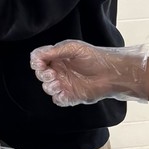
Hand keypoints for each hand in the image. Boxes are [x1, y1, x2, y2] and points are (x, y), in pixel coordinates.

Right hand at [29, 40, 147, 106]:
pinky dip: (58, 97)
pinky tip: (63, 93)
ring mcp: (64, 84)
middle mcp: (60, 71)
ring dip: (49, 87)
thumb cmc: (96, 58)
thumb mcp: (73, 48)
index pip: (39, 60)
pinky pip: (58, 100)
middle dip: (43, 75)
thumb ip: (54, 51)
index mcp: (58, 58)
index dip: (36, 62)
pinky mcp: (71, 96)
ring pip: (48, 88)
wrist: (112, 73)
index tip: (39, 63)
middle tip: (52, 74)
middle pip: (41, 75)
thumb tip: (37, 56)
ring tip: (59, 83)